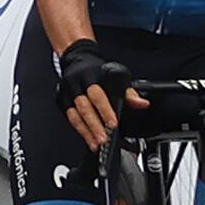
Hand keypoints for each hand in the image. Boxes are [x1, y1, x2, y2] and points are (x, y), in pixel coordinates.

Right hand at [55, 36, 132, 150]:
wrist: (77, 61)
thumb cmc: (99, 71)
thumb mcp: (118, 76)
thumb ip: (129, 93)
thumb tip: (142, 104)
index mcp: (92, 75)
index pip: (97, 94)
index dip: (105, 110)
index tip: (113, 124)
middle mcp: (77, 83)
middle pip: (84, 106)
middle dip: (94, 124)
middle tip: (103, 139)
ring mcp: (67, 91)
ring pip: (74, 114)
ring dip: (86, 130)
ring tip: (96, 143)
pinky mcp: (62, 99)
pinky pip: (69, 117)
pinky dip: (80, 129)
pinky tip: (88, 139)